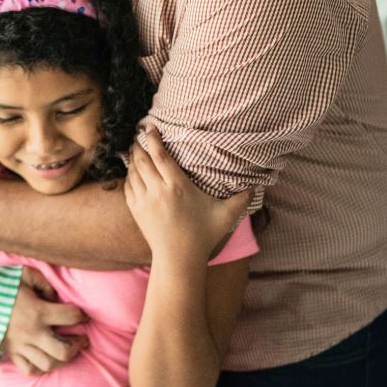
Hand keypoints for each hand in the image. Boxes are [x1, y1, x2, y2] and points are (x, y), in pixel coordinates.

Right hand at [0, 266, 89, 375]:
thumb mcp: (24, 274)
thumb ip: (44, 282)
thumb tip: (55, 297)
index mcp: (38, 311)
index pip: (71, 316)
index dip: (82, 315)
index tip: (84, 315)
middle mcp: (32, 333)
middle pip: (63, 351)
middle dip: (78, 345)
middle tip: (83, 339)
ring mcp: (21, 346)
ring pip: (48, 364)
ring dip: (63, 359)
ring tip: (68, 350)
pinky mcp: (11, 354)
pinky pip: (29, 369)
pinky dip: (41, 367)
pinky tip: (47, 358)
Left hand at [124, 129, 251, 263]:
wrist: (179, 260)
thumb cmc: (203, 236)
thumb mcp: (226, 216)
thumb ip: (242, 199)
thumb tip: (258, 185)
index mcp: (178, 187)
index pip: (160, 156)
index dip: (152, 139)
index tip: (150, 127)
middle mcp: (158, 191)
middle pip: (141, 159)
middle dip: (138, 144)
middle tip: (139, 134)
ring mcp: (144, 201)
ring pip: (133, 171)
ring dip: (132, 158)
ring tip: (135, 148)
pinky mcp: (136, 211)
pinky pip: (128, 186)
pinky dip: (129, 175)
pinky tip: (133, 171)